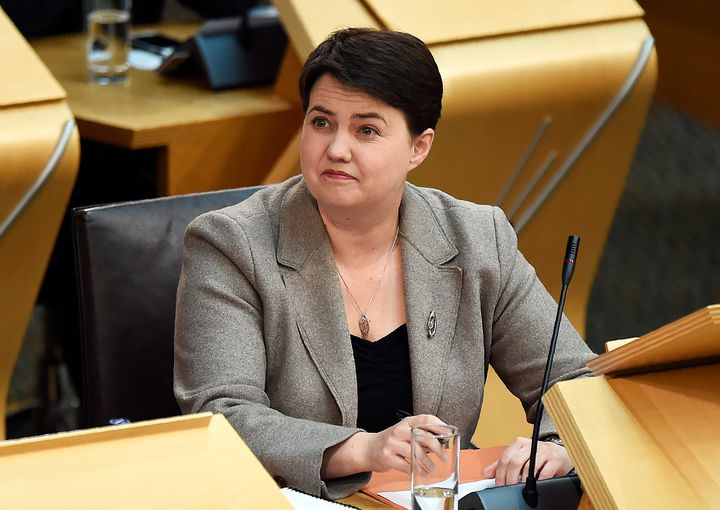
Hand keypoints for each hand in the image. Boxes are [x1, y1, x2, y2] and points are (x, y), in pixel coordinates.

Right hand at [321, 414, 446, 478]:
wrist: (368, 449)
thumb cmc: (391, 441)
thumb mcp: (405, 432)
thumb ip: (421, 434)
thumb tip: (443, 441)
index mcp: (406, 422)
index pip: (426, 419)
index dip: (439, 425)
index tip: (449, 434)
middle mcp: (399, 430)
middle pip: (423, 437)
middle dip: (437, 448)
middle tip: (443, 456)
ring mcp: (392, 444)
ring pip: (415, 453)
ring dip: (427, 463)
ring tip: (431, 469)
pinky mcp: (387, 457)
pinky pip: (406, 466)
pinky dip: (415, 471)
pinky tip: (419, 473)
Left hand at [481, 436, 572, 485]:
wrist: (558, 454)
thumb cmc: (536, 456)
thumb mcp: (517, 457)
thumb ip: (502, 464)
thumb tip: (485, 474)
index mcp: (518, 443)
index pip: (505, 459)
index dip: (500, 474)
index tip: (499, 485)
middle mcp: (530, 445)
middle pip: (515, 462)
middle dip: (510, 478)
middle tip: (509, 488)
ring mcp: (543, 451)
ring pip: (529, 467)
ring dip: (523, 481)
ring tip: (521, 488)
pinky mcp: (555, 459)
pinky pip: (544, 473)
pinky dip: (538, 481)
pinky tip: (535, 485)